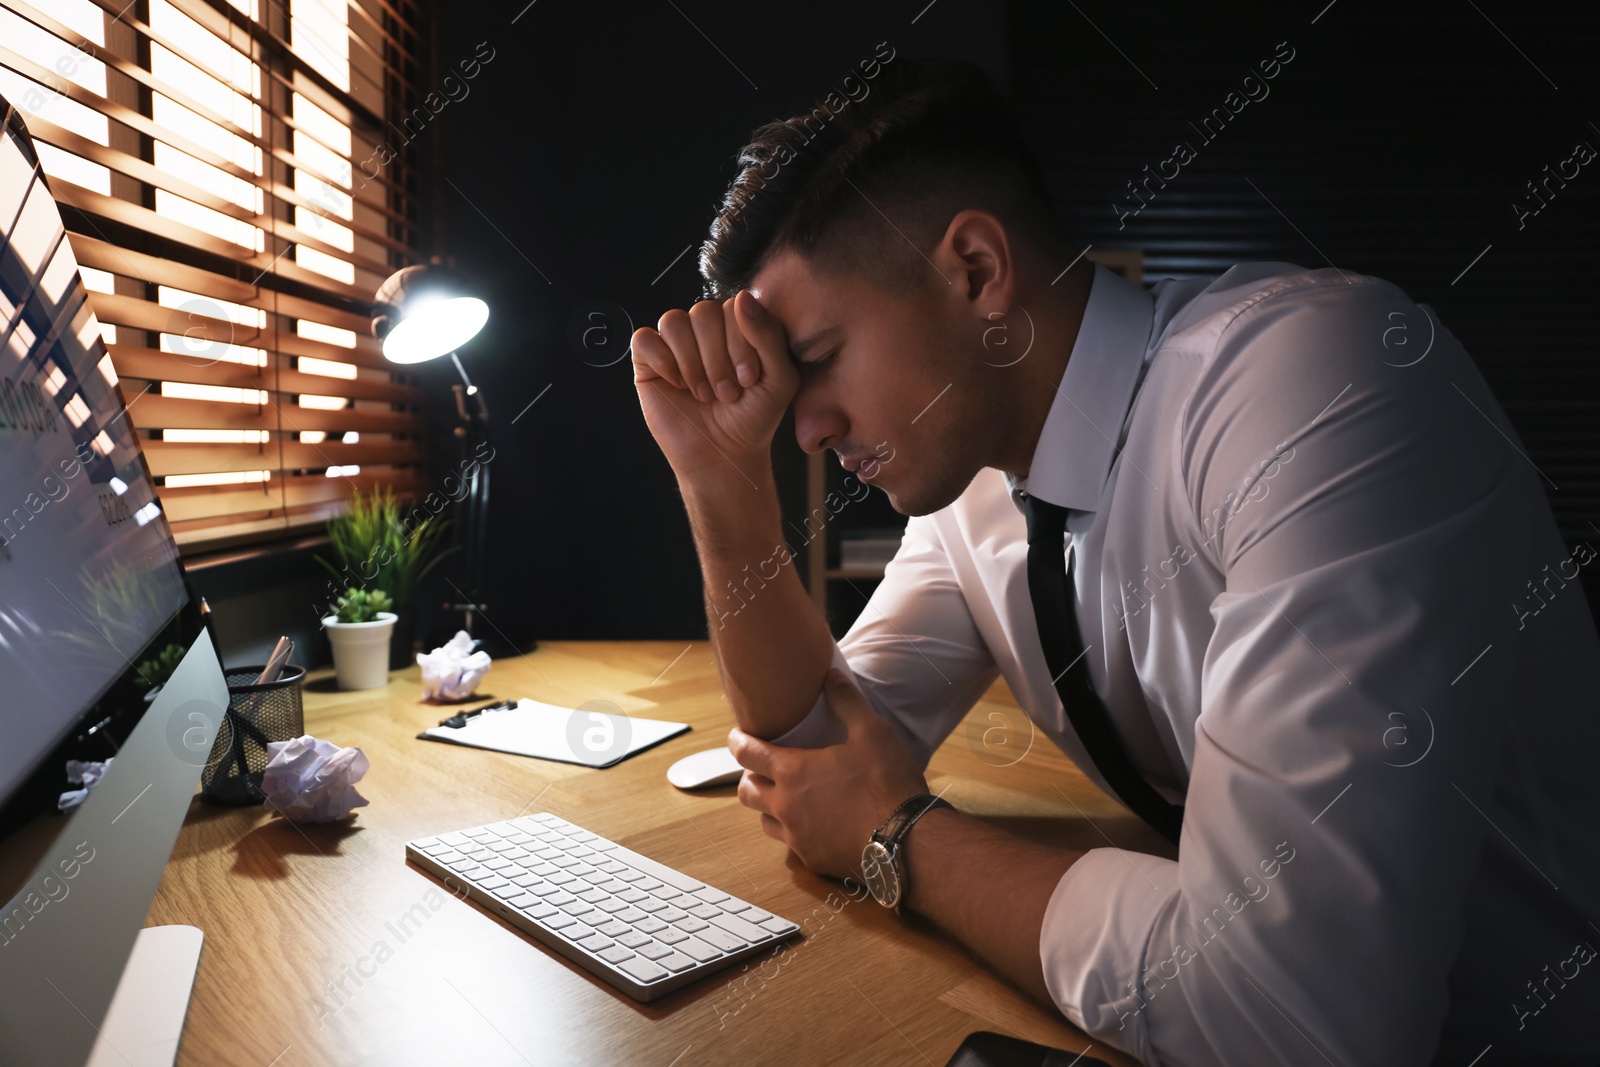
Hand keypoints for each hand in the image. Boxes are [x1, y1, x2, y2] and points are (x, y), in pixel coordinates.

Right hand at [631, 290, 798, 481]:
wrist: (723, 454)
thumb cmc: (753, 417)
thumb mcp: (779, 378)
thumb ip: (769, 335)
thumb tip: (743, 297)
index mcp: (738, 325)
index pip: (734, 306)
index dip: (740, 343)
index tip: (748, 379)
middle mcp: (706, 329)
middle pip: (703, 312)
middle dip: (717, 359)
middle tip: (726, 393)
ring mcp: (676, 343)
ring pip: (673, 321)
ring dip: (692, 364)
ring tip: (704, 393)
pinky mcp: (649, 361)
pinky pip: (645, 339)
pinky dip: (663, 362)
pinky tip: (677, 385)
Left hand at [729, 668, 929, 879]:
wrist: (906, 840)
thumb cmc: (887, 782)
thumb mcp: (872, 732)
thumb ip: (846, 702)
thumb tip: (830, 676)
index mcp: (793, 772)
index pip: (746, 754)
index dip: (737, 742)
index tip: (737, 736)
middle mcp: (786, 807)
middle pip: (746, 791)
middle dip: (748, 776)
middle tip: (763, 768)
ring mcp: (797, 837)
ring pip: (764, 821)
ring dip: (768, 806)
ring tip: (786, 796)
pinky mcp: (813, 860)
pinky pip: (791, 844)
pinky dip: (793, 831)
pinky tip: (813, 824)